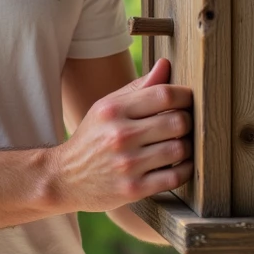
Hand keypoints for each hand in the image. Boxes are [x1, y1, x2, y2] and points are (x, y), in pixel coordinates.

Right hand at [54, 57, 192, 212]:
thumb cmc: (93, 138)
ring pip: (180, 149)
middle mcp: (120, 135)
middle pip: (177, 121)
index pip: (164, 94)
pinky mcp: (134, 189)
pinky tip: (180, 164)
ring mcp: (127, 164)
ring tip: (182, 144)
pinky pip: (175, 177)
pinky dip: (185, 169)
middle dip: (188, 121)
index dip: (185, 95)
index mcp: (113, 110)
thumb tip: (166, 64)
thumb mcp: (107, 107)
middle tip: (185, 124)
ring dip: (188, 147)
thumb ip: (138, 87)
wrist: (65, 177)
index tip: (188, 100)